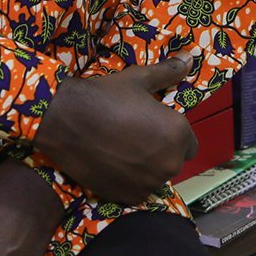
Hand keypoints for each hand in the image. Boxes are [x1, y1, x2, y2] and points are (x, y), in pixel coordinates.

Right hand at [30, 55, 196, 204]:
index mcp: (178, 133)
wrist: (66, 120)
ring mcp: (150, 183)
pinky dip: (128, 182)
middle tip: (133, 137)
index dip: (171, 136)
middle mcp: (170, 162)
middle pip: (172, 161)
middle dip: (159, 152)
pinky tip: (110, 165)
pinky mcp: (129, 197)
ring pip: (155, 177)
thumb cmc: (105, 96)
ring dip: (144, 169)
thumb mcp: (138, 79)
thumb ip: (167, 73)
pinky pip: (137, 191)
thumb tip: (189, 58)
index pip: (189, 144)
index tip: (151, 128)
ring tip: (119, 151)